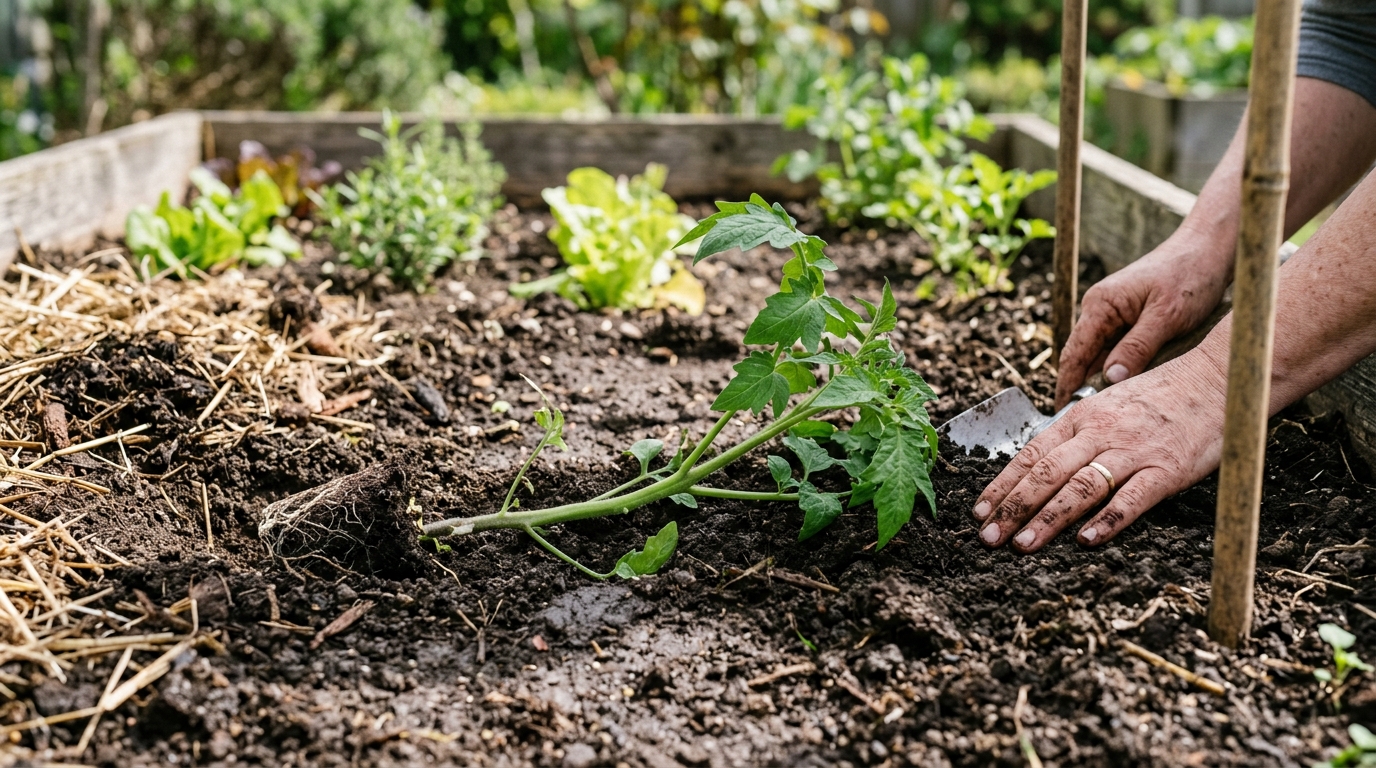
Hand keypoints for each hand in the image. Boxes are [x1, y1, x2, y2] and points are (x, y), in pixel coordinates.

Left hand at [974, 348, 1228, 551]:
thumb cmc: (1159, 397)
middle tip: (988, 538)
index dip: (1002, 485)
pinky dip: (1107, 521)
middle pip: (1046, 473)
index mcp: (1081, 417)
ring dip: (1048, 519)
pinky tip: (1085, 541)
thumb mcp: (1108, 405)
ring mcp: (1133, 451)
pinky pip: (1131, 499)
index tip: (980, 512)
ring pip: (1080, 487)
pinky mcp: (1166, 470)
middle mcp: (1100, 433)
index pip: (1031, 455)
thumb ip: (1078, 433)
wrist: (1215, 379)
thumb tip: (1041, 465)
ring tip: (1023, 544)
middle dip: (1013, 508)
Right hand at [1055, 241, 1231, 408]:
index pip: (1073, 353)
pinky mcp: (1128, 318)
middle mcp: (1100, 308)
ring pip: (1100, 355)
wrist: (1209, 249)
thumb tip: (1109, 379)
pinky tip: (1124, 389)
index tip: (1063, 413)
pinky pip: (1116, 349)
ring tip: (1103, 412)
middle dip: (1081, 387)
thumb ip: (1136, 348)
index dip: (1067, 385)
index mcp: (1100, 304)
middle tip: (1085, 420)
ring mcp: (1113, 314)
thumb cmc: (1190, 275)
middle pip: (1082, 357)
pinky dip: (1117, 368)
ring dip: (1101, 380)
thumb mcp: (1167, 316)